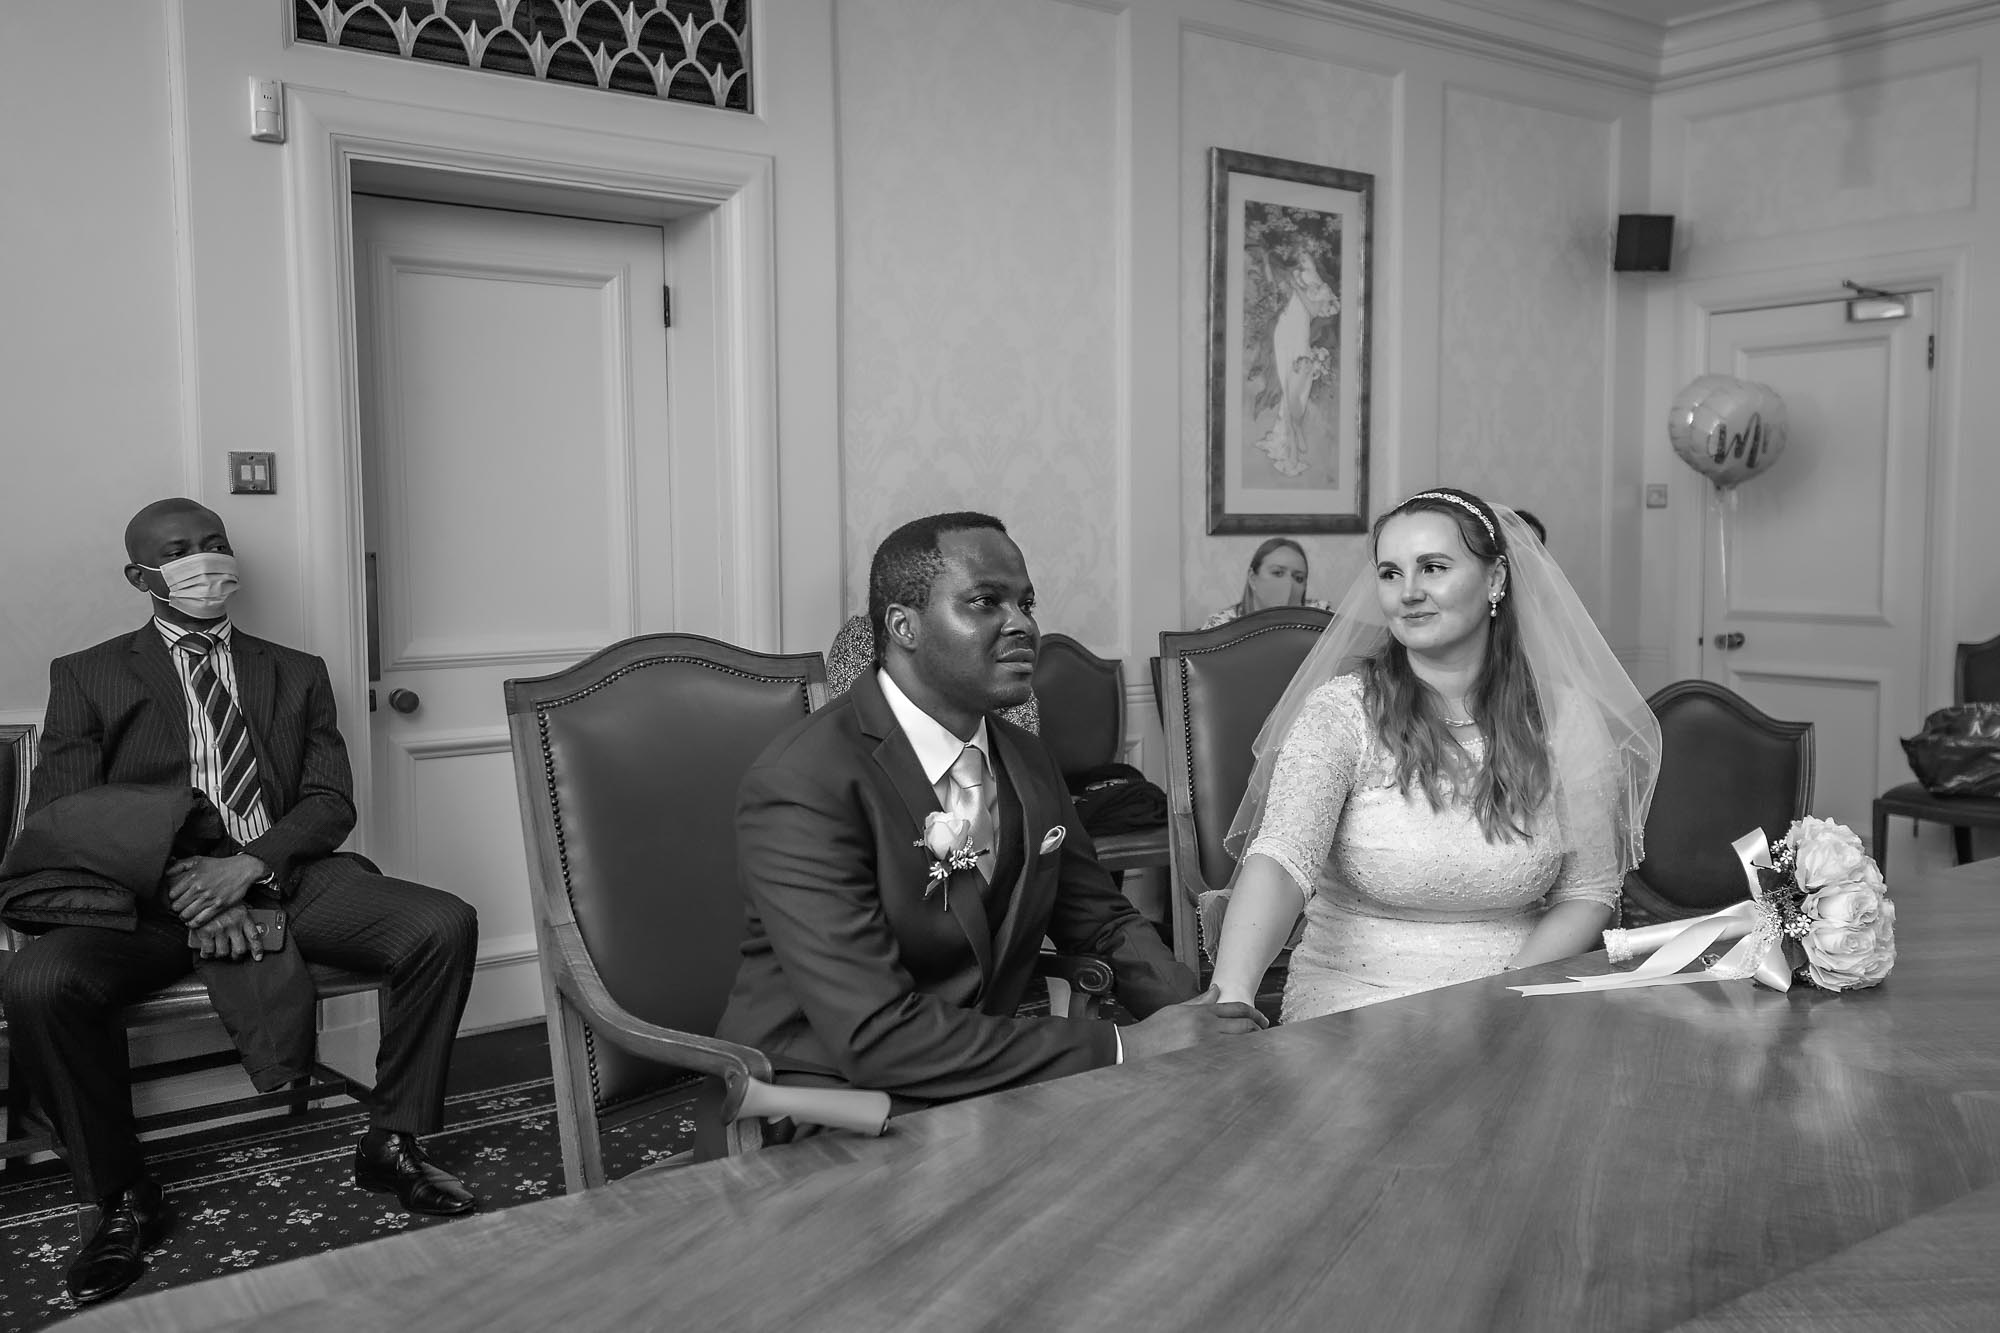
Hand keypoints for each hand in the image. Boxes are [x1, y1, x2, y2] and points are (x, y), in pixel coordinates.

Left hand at [166, 854, 266, 926]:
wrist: (242, 869)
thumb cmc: (220, 865)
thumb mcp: (198, 860)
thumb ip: (179, 865)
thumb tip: (166, 872)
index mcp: (192, 877)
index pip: (172, 894)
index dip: (172, 898)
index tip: (176, 899)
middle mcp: (198, 888)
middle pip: (177, 906)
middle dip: (177, 908)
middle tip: (180, 907)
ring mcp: (208, 898)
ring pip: (187, 914)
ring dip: (184, 916)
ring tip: (185, 915)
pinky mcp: (218, 906)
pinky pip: (200, 920)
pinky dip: (193, 923)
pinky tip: (192, 922)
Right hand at [192, 904, 265, 960]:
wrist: (202, 891)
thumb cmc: (220, 898)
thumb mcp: (235, 904)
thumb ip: (242, 917)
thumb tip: (252, 929)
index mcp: (243, 916)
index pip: (254, 937)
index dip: (257, 949)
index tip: (258, 957)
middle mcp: (233, 924)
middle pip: (239, 949)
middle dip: (237, 955)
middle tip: (234, 955)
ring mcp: (219, 929)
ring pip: (223, 952)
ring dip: (221, 954)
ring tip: (219, 951)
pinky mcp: (205, 932)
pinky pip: (208, 950)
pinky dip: (207, 954)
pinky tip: (206, 952)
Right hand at [1118, 985, 1267, 1061]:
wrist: (1135, 1048)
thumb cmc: (1155, 1029)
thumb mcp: (1178, 1009)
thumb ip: (1200, 1001)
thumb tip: (1217, 990)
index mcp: (1201, 1013)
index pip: (1237, 1009)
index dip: (1254, 1014)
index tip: (1262, 1020)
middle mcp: (1206, 1028)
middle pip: (1244, 1026)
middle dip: (1259, 1030)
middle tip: (1265, 1035)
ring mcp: (1205, 1047)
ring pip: (1240, 1044)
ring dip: (1253, 1046)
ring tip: (1259, 1050)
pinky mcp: (1201, 1063)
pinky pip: (1228, 1061)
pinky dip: (1239, 1061)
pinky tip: (1245, 1064)